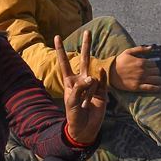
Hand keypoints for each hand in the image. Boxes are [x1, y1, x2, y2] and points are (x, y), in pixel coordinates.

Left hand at [55, 32, 107, 146]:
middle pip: (84, 59)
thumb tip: (91, 77)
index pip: (65, 63)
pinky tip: (102, 72)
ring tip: (86, 103)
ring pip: (93, 76)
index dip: (61, 50)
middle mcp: (81, 80)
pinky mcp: (102, 92)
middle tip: (88, 31)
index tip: (57, 37)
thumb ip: (79, 89)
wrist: (85, 128)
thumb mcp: (72, 102)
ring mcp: (92, 85)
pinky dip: (102, 78)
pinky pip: (103, 81)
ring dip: (90, 89)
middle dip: (86, 46)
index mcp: (70, 82)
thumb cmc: (73, 116)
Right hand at [108, 45, 160, 92]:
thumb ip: (140, 49)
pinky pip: (151, 88)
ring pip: (157, 80)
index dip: (154, 66)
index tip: (151, 68)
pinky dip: (157, 88)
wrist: (110, 73)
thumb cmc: (119, 61)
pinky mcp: (137, 87)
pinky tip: (160, 88)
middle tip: (154, 74)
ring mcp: (140, 79)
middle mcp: (142, 71)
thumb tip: (151, 47)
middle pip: (157, 72)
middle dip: (157, 73)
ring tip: (159, 81)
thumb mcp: (128, 52)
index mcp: (141, 62)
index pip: (154, 64)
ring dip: (160, 80)